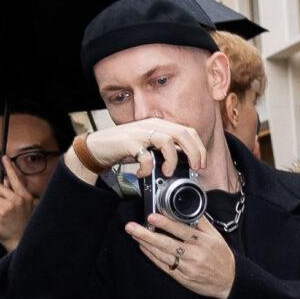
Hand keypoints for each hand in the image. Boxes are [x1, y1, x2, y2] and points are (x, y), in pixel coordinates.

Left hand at [0, 170, 34, 248]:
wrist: (21, 242)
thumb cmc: (22, 227)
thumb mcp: (24, 208)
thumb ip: (15, 194)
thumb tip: (7, 182)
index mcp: (25, 197)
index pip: (15, 178)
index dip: (9, 167)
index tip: (4, 158)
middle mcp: (18, 199)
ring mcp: (9, 205)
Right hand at [80, 116, 207, 176]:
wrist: (99, 147)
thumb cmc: (127, 148)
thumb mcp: (152, 146)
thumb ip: (168, 149)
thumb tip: (187, 162)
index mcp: (161, 125)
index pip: (188, 131)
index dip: (199, 148)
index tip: (200, 164)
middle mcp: (153, 125)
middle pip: (183, 133)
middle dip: (194, 152)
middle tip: (194, 168)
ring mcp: (140, 132)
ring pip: (167, 141)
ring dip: (172, 160)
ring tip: (167, 172)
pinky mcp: (128, 142)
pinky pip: (145, 155)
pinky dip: (147, 167)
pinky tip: (142, 173)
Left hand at [125, 210, 235, 298]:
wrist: (229, 282)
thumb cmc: (222, 257)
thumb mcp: (216, 237)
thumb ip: (201, 223)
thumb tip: (187, 209)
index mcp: (203, 242)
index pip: (182, 231)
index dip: (166, 223)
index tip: (152, 216)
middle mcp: (195, 255)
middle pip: (167, 243)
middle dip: (147, 235)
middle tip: (131, 227)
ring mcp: (187, 267)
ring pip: (163, 255)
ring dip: (146, 244)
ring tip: (134, 234)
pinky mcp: (182, 278)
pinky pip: (164, 266)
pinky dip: (152, 256)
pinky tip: (144, 248)